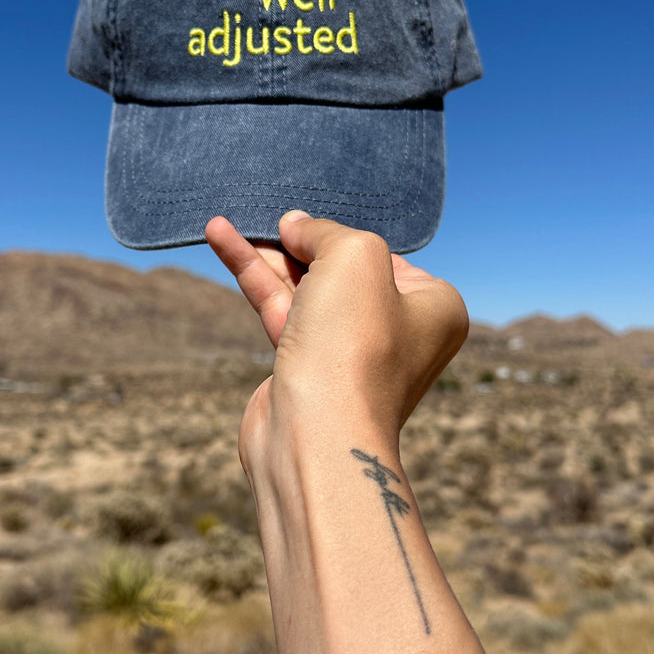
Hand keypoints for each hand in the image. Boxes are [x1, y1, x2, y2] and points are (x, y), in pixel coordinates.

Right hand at [205, 211, 469, 447]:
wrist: (317, 437)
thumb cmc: (354, 344)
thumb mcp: (354, 256)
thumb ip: (325, 230)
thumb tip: (296, 224)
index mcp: (432, 307)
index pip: (384, 255)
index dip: (343, 235)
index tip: (308, 221)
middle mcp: (397, 330)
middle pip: (340, 268)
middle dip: (298, 242)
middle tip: (264, 216)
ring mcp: (348, 350)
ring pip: (303, 286)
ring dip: (265, 254)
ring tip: (226, 222)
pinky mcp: (305, 366)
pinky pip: (279, 306)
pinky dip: (252, 273)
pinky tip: (221, 238)